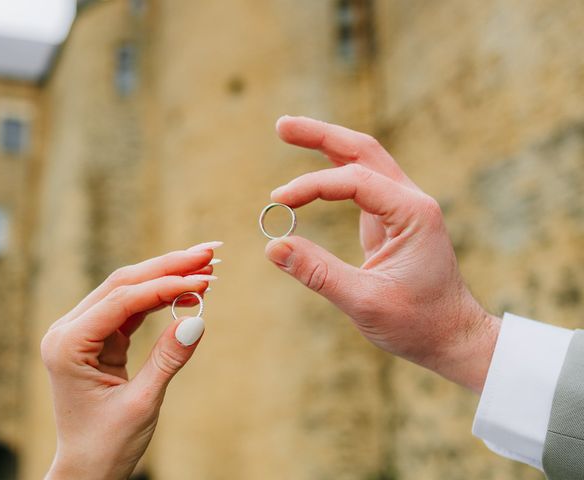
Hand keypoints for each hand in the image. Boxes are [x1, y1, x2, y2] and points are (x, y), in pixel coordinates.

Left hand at [43, 242, 220, 479]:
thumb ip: (167, 360)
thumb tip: (197, 320)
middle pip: (123, 284)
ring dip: (167, 276)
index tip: (204, 279)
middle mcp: (70, 330)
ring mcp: (84, 331)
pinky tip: (188, 290)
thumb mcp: (141, 404)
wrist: (88, 469)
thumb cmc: (106, 445)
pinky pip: (132, 308)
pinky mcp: (100, 337)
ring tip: (206, 266)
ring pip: (129, 290)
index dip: (165, 286)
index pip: (121, 301)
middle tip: (209, 253)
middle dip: (168, 266)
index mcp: (68, 346)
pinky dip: (161, 297)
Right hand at [266, 116, 499, 392]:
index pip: (354, 182)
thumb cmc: (417, 323)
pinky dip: (334, 171)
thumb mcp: (365, 302)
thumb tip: (272, 246)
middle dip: (320, 135)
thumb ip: (317, 272)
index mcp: (413, 214)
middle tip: (281, 126)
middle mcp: (411, 200)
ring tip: (288, 131)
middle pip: (362, 150)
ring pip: (363, 160)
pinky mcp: (394, 218)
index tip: (277, 201)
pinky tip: (313, 171)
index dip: (312, 186)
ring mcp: (404, 206)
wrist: (452, 335)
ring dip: (327, 144)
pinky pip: (362, 182)